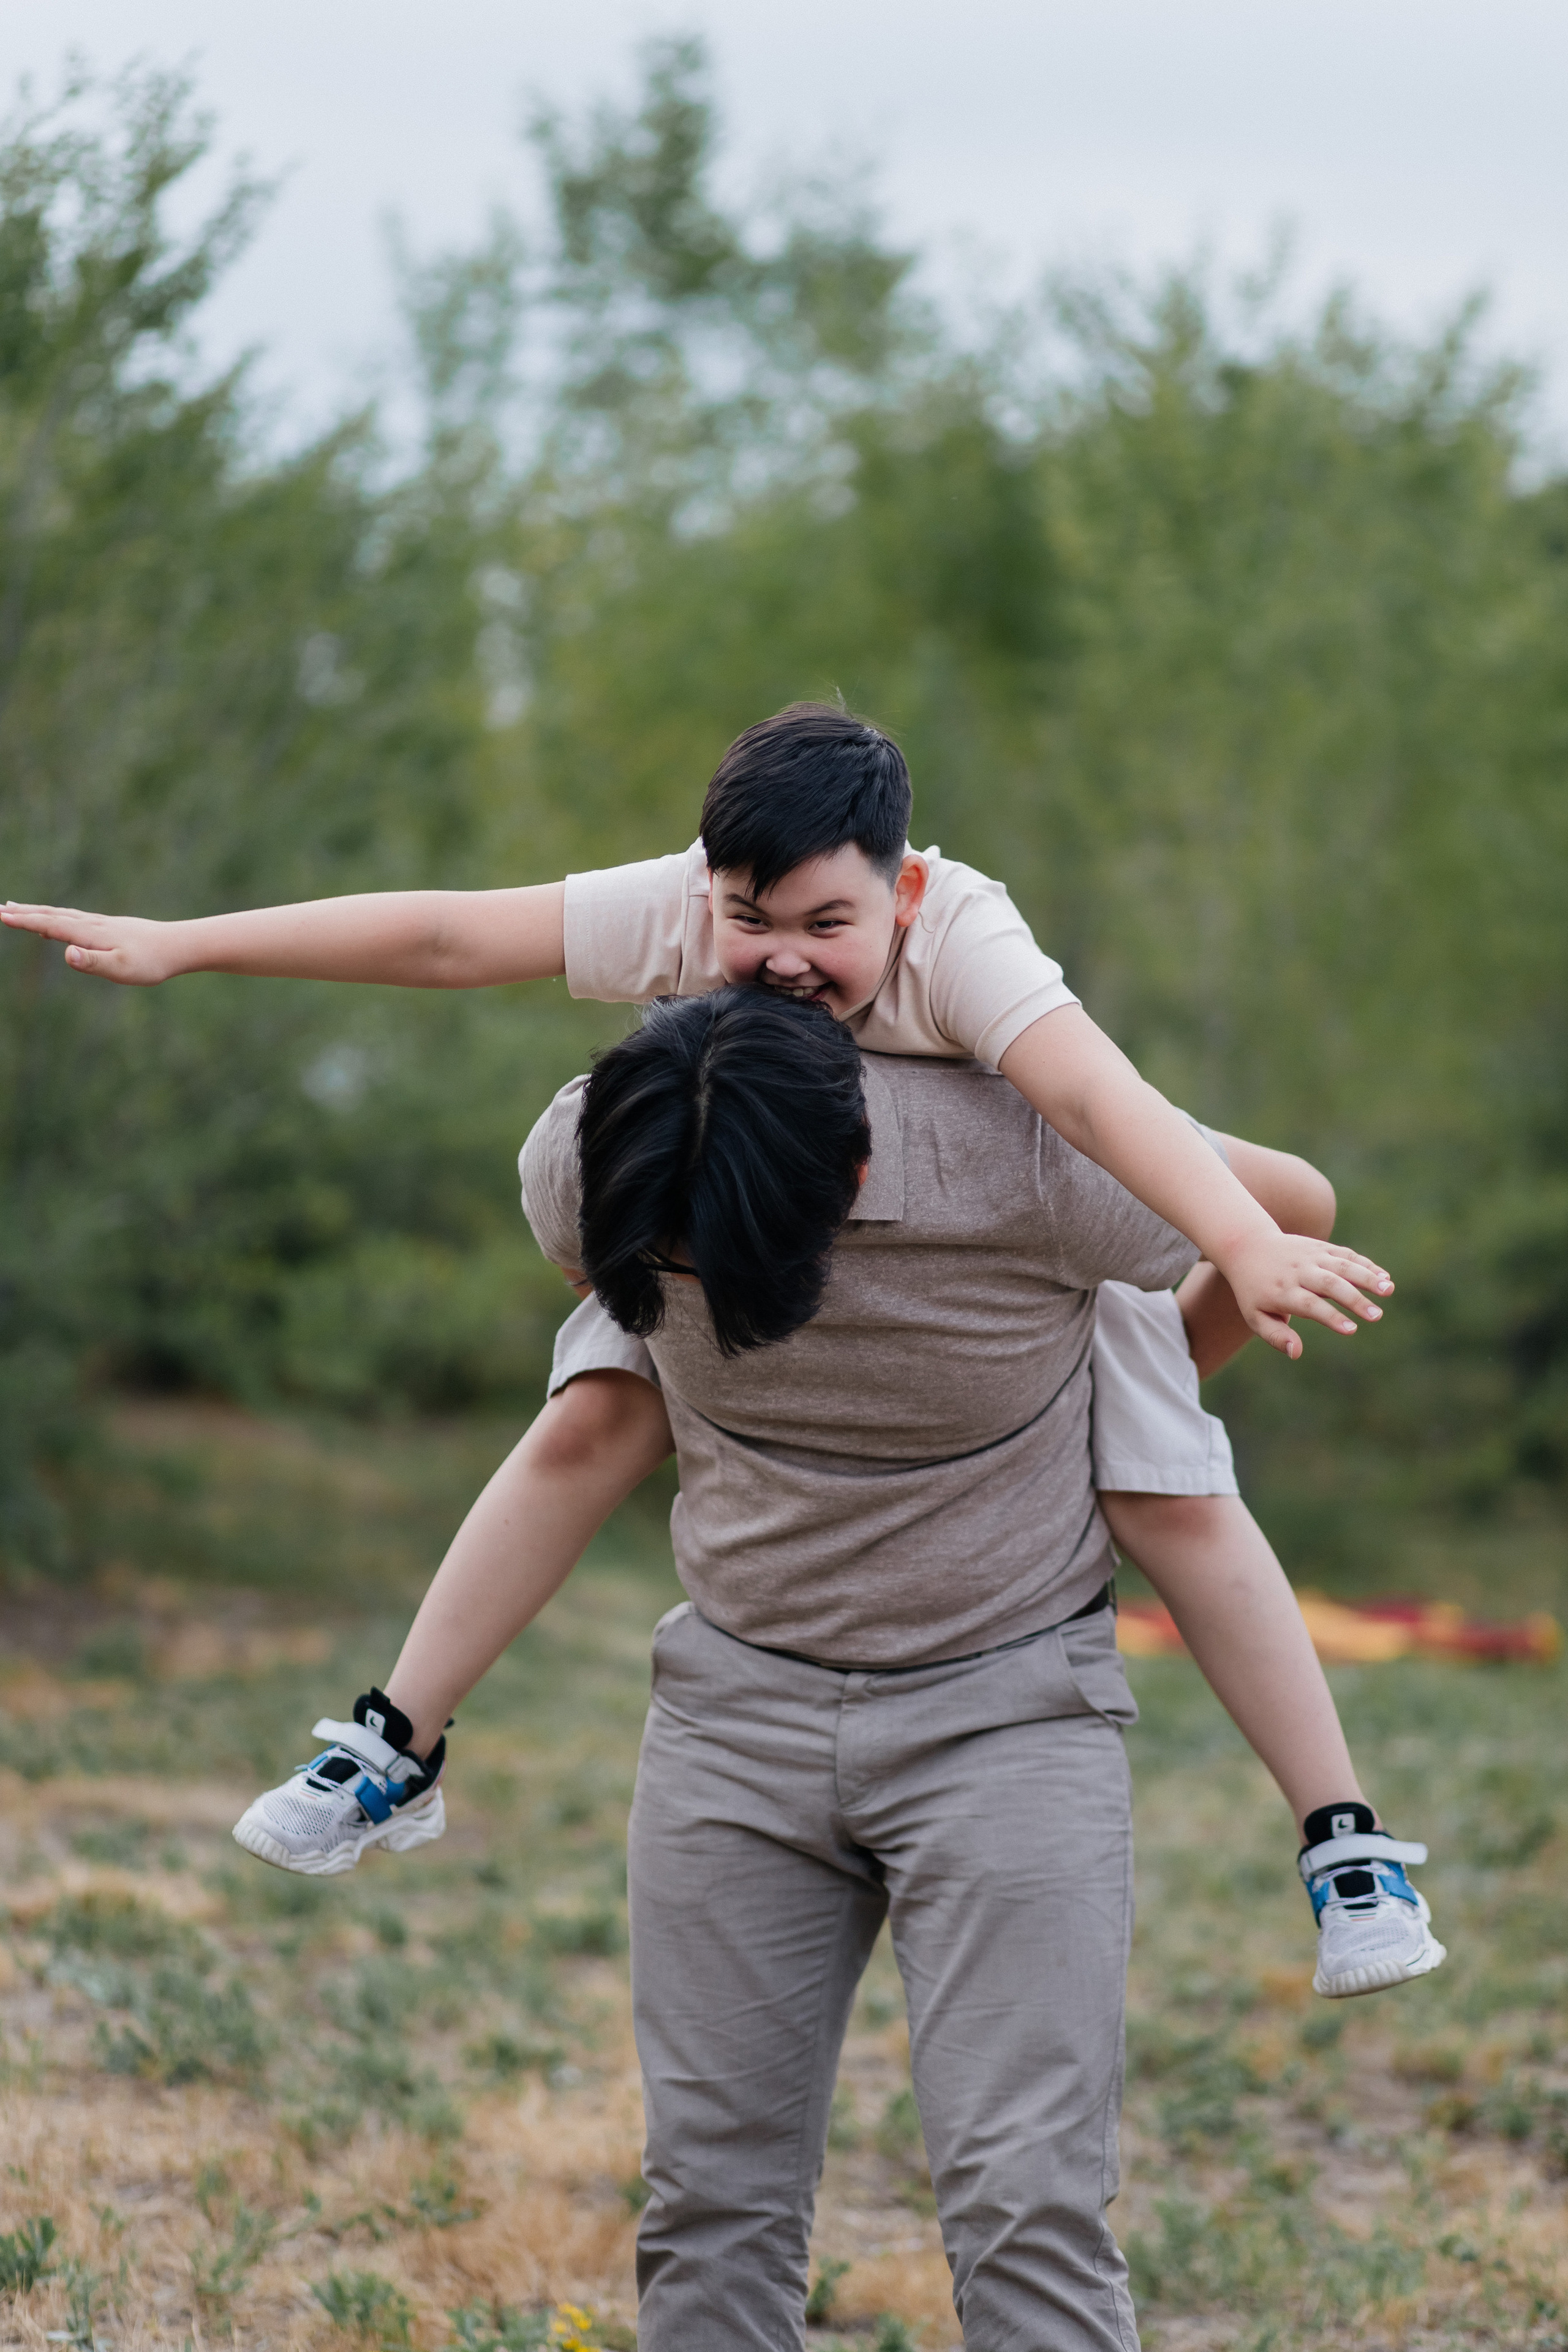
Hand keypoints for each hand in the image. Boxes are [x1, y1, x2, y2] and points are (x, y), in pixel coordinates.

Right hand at [1, 901, 180, 984]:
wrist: (179, 946)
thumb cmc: (151, 962)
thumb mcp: (121, 969)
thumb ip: (93, 962)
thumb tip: (66, 953)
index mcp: (90, 934)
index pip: (50, 925)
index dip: (24, 921)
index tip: (0, 916)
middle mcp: (92, 924)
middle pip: (52, 915)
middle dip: (24, 913)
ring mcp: (101, 924)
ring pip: (62, 915)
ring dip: (38, 912)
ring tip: (18, 909)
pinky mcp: (110, 927)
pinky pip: (75, 919)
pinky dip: (57, 917)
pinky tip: (58, 923)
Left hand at [1214, 1228, 1392, 1359]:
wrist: (1247, 1246)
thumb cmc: (1254, 1290)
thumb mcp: (1255, 1315)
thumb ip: (1275, 1336)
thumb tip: (1296, 1353)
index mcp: (1281, 1291)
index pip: (1309, 1305)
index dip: (1331, 1316)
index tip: (1352, 1329)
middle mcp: (1298, 1271)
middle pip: (1329, 1283)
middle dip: (1354, 1299)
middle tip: (1376, 1316)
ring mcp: (1311, 1256)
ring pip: (1342, 1265)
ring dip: (1367, 1276)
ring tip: (1389, 1290)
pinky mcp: (1320, 1247)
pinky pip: (1345, 1254)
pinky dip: (1365, 1264)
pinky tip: (1384, 1278)